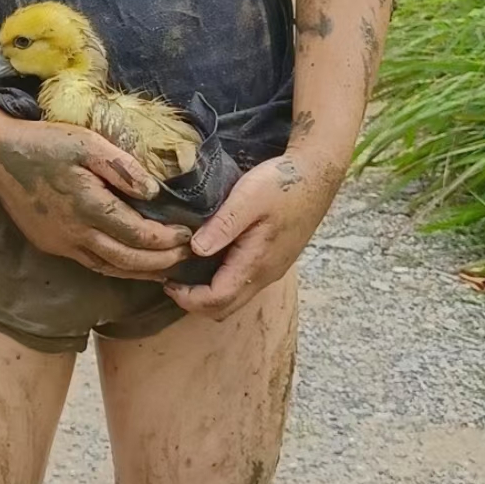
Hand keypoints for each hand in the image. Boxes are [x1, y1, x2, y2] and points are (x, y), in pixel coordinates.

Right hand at [0, 122, 191, 278]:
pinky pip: (93, 265)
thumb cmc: (45, 143)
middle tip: (188, 254)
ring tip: (169, 268)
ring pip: (110, 269)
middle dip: (162, 261)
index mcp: (89, 206)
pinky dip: (118, 269)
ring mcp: (63, 244)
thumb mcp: (87, 142)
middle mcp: (76, 233)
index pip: (138, 234)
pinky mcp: (53, 246)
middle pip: (128, 259)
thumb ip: (123, 167)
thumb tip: (154, 192)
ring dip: (142, 272)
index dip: (166, 239)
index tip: (188, 232)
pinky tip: (133, 266)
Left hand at [164, 151, 341, 320]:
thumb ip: (223, 225)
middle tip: (171, 278)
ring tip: (185, 267)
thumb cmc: (282, 183)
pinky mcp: (273, 260)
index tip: (167, 281)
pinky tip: (210, 255)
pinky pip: (244, 283)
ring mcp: (271, 269)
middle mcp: (265, 274)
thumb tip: (195, 249)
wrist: (317, 175)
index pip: (217, 300)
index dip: (187, 298)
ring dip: (208, 292)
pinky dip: (222, 281)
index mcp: (255, 262)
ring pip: (235, 296)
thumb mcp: (248, 197)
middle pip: (224, 308)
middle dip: (194, 301)